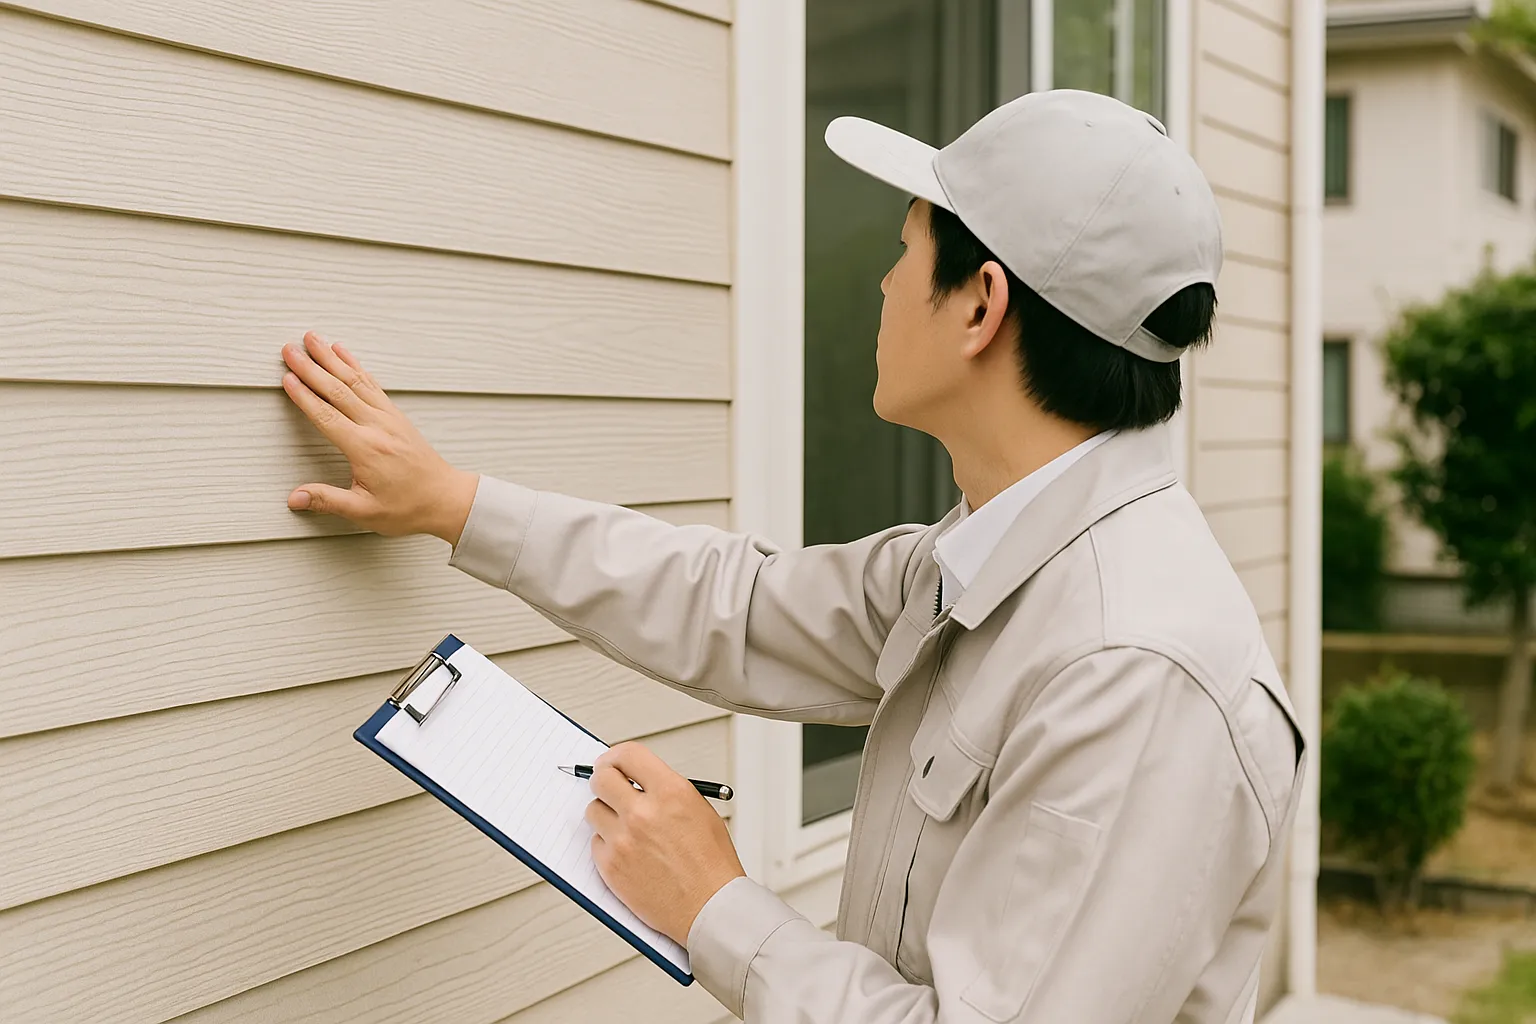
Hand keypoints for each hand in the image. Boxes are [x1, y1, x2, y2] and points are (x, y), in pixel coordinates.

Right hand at [281, 333, 478, 542]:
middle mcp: (378, 426)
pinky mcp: (396, 415)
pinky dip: (356, 366)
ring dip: (332, 358)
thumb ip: (328, 501)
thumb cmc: (408, 507)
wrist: (446, 499)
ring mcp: (389, 417)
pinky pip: (372, 384)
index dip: (305, 396)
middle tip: (289, 349)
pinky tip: (344, 353)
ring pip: (355, 380)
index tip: (286, 378)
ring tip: (312, 339)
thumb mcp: (365, 512)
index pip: (327, 416)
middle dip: (311, 367)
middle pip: (338, 390)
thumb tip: (294, 498)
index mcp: (366, 448)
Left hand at [586, 742, 745, 946]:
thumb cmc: (711, 864)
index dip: (617, 756)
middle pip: (601, 777)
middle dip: (604, 780)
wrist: (711, 908)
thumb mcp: (699, 810)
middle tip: (610, 787)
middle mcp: (643, 812)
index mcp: (670, 792)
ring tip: (625, 826)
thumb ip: (666, 790)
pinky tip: (628, 852)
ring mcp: (623, 840)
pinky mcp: (610, 866)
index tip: (613, 762)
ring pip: (593, 810)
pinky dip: (607, 844)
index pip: (628, 754)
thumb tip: (636, 779)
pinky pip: (595, 842)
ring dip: (606, 813)